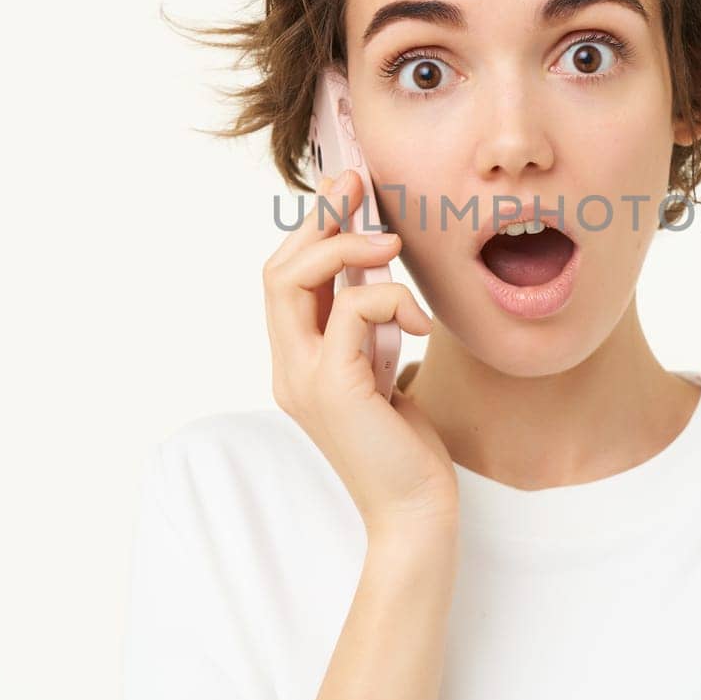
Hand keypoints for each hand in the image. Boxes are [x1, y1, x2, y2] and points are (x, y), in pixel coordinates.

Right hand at [262, 167, 458, 539]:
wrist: (416, 512)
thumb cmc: (407, 446)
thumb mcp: (385, 371)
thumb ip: (369, 329)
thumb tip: (375, 271)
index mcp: (298, 362)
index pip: (285, 280)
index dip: (311, 229)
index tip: (346, 189)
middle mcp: (289, 367)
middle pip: (277, 270)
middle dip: (318, 220)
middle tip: (358, 186)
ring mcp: (303, 378)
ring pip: (294, 279)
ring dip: (347, 247)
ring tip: (392, 247)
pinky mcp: (334, 388)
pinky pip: (353, 311)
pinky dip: (391, 300)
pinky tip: (423, 325)